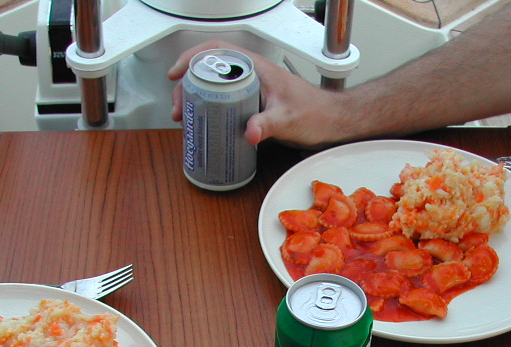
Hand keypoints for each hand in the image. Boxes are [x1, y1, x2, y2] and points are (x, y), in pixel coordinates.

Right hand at [167, 40, 341, 147]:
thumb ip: (268, 125)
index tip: (178, 72)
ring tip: (186, 116)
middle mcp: (253, 75)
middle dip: (189, 86)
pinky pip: (226, 100)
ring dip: (197, 98)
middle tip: (179, 106)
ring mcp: (253, 89)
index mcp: (258, 69)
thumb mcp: (288, 119)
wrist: (332, 122)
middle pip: (211, 70)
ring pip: (217, 86)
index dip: (193, 58)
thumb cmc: (316, 113)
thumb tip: (249, 131)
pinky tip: (206, 123)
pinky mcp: (255, 104)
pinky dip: (211, 109)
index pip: (218, 51)